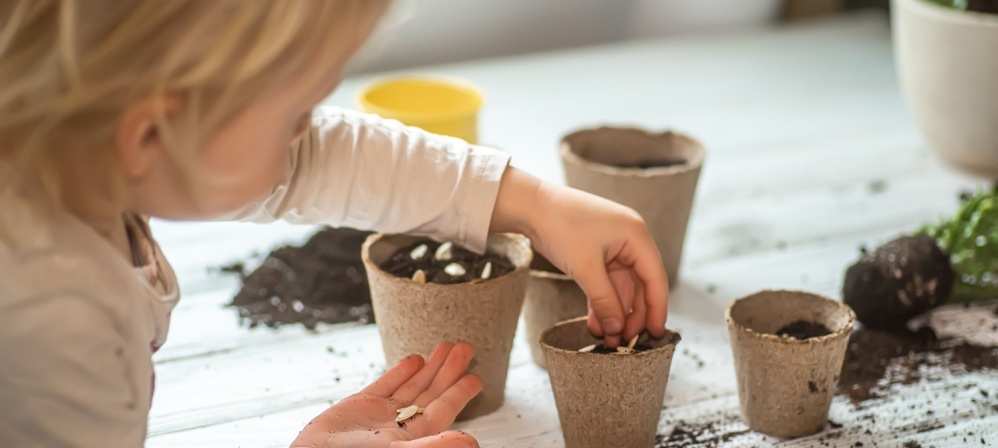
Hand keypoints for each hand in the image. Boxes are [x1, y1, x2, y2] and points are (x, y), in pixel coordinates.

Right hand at [291, 342, 482, 447]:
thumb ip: (435, 445)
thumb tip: (472, 442)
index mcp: (415, 436)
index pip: (444, 410)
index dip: (460, 393)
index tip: (477, 377)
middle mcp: (401, 424)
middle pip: (431, 393)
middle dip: (448, 371)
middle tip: (465, 347)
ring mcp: (381, 414)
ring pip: (412, 386)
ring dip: (429, 367)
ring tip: (446, 346)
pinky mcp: (360, 405)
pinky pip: (386, 385)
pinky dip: (400, 372)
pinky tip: (414, 359)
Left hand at [490, 167, 668, 346]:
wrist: (528, 206)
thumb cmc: (560, 226)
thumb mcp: (585, 267)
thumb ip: (605, 300)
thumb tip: (617, 329)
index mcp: (636, 235)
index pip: (655, 277)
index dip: (657, 308)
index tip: (655, 335)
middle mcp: (629, 239)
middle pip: (640, 284)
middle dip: (632, 314)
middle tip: (624, 342)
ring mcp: (612, 245)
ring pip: (620, 287)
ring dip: (613, 312)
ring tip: (607, 340)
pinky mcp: (595, 251)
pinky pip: (603, 282)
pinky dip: (600, 301)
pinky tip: (596, 324)